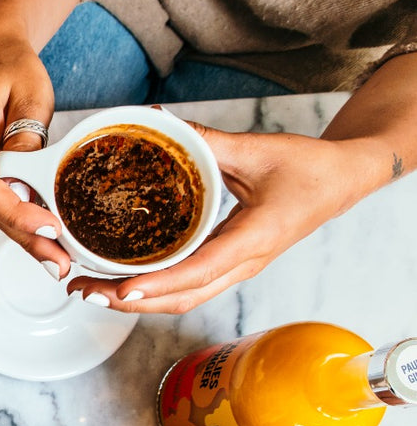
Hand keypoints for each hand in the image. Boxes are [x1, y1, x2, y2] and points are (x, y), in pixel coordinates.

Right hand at [0, 28, 67, 277]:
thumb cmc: (10, 69)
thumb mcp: (32, 96)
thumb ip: (28, 142)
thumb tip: (29, 188)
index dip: (17, 214)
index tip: (48, 229)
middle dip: (26, 237)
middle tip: (60, 264)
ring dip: (21, 228)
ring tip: (57, 253)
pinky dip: (13, 213)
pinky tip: (41, 230)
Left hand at [70, 125, 366, 311]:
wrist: (342, 181)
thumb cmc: (309, 168)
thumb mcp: (258, 150)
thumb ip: (209, 142)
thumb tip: (161, 124)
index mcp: (253, 240)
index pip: (198, 272)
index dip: (157, 284)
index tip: (121, 291)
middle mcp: (243, 263)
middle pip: (181, 298)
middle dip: (129, 301)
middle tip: (83, 290)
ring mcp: (236, 268)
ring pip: (181, 298)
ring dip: (135, 300)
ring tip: (90, 289)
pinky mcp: (229, 264)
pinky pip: (187, 285)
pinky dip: (151, 288)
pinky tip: (121, 278)